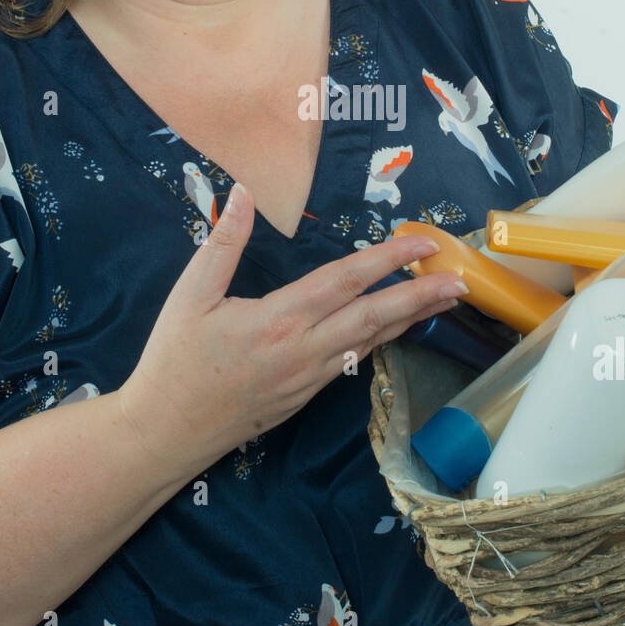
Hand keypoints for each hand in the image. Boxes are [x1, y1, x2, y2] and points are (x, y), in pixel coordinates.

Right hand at [116, 181, 465, 475]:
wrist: (163, 433)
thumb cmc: (173, 361)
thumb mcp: (190, 295)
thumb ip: (224, 241)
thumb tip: (243, 192)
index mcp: (278, 319)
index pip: (346, 281)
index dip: (389, 259)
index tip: (424, 242)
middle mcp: (304, 350)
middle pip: (375, 317)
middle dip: (422, 297)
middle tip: (461, 280)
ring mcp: (309, 379)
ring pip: (370, 343)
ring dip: (410, 320)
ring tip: (444, 300)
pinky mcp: (305, 397)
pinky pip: (353, 363)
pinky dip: (380, 341)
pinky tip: (395, 329)